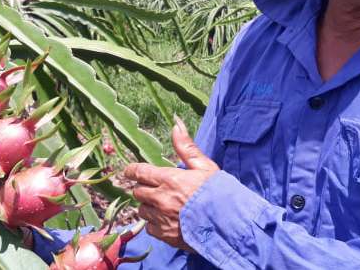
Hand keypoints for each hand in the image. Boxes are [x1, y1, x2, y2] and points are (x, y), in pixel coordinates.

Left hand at [123, 116, 218, 251]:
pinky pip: (149, 228)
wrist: (229, 224)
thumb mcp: (204, 166)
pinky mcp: (165, 235)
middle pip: (137, 191)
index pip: (139, 172)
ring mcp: (161, 219)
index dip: (132, 170)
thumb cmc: (218, 192)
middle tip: (155, 188)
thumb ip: (186, 146)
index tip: (130, 171)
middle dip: (143, 188)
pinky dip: (155, 224)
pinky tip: (167, 220)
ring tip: (162, 205)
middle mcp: (160, 199)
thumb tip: (175, 124)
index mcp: (169, 179)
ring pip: (141, 210)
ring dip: (148, 206)